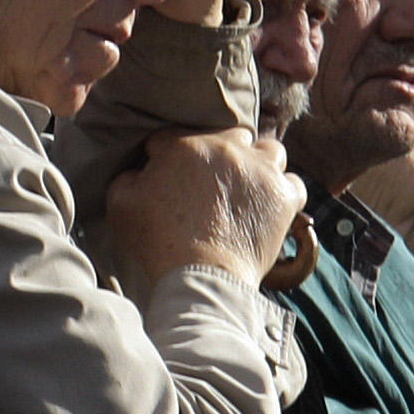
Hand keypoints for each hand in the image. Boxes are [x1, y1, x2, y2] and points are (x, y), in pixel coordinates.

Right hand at [104, 128, 305, 290]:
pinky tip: (270, 204)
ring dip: (258, 164)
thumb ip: (127, 176)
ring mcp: (260, 169)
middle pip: (226, 136)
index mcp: (183, 144)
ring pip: (268, 149)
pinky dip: (283, 191)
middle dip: (218, 154)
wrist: (200, 277)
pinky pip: (293, 181)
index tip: (165, 180)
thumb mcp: (120, 205)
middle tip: (209, 183)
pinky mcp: (283, 196)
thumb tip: (142, 169)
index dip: (164, 158)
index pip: (171, 137)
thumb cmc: (158, 243)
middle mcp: (226, 147)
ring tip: (247, 187)